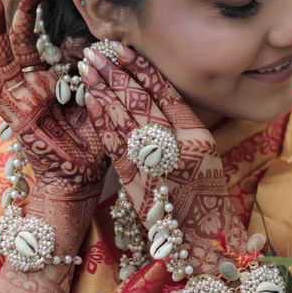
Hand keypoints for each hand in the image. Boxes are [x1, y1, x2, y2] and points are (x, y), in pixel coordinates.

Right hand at [0, 0, 106, 194]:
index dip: (54, 16)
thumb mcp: (102, 99)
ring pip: (5, 53)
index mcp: (56, 77)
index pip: (51, 38)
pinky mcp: (11, 111)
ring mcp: (20, 95)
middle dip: (28, 8)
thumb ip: (98, 75)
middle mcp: (35, 81)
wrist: (79, 179)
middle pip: (26, 37)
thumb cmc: (94, 141)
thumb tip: (92, 46)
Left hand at [81, 46, 248, 273]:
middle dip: (116, 75)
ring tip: (87, 69)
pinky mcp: (136, 185)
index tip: (123, 50)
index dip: (142, 69)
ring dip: (103, 91)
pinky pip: (116, 147)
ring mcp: (156, 168)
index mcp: (200, 138)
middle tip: (96, 53)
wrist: (203, 242)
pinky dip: (102, 121)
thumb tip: (146, 90)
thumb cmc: (204, 194)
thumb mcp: (204, 154)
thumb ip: (181, 124)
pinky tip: (91, 102)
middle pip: (143, 103)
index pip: (167, 94)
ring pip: (125, 121)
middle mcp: (180, 150)